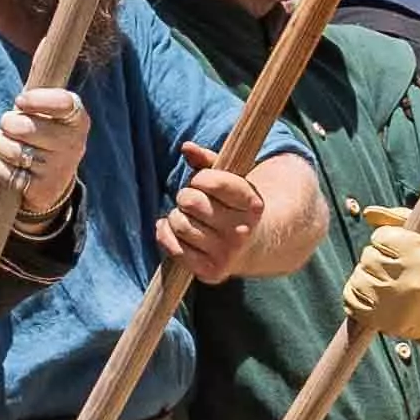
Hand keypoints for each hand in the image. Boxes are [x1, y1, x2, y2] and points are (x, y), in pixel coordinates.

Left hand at [0, 84, 88, 222]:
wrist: (53, 180)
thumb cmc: (44, 134)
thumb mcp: (50, 113)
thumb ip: (38, 98)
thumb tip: (24, 94)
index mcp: (77, 120)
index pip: (63, 103)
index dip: (36, 100)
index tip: (20, 101)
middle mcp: (72, 144)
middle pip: (24, 127)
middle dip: (7, 123)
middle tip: (9, 125)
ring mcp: (59, 168)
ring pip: (13, 151)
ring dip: (0, 144)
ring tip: (6, 144)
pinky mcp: (42, 189)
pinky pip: (7, 172)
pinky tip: (1, 160)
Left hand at [160, 152, 267, 275]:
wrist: (254, 245)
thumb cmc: (234, 206)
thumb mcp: (231, 181)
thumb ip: (208, 161)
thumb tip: (186, 148)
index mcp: (252, 204)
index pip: (210, 182)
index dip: (199, 178)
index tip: (202, 181)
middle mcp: (242, 230)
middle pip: (190, 201)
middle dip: (185, 197)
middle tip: (192, 201)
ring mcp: (228, 253)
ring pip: (179, 224)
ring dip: (176, 217)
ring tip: (187, 217)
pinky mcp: (212, 271)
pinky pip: (174, 249)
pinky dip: (165, 235)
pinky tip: (171, 230)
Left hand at [342, 214, 419, 347]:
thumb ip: (398, 217)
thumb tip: (368, 213)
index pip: (381, 237)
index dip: (386, 239)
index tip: (398, 247)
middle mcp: (411, 282)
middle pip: (368, 257)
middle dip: (376, 257)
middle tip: (393, 266)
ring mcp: (396, 306)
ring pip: (358, 278)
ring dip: (365, 276)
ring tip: (385, 280)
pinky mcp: (382, 322)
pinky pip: (350, 300)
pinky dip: (356, 294)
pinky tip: (374, 294)